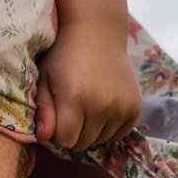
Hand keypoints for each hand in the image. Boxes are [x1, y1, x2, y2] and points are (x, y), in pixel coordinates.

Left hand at [35, 23, 140, 150]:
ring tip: (86, 106)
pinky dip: (108, 128)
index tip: (56, 117)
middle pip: (83, 143)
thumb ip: (43, 110)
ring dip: (90, 131)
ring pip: (100, 140)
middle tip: (70, 111)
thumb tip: (43, 137)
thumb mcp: (44, 79)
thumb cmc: (63, 56)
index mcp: (76, 98)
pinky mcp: (135, 107)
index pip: (65, 141)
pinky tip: (102, 107)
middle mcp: (102, 105)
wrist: (97, 33)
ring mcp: (122, 107)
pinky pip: (118, 134)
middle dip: (73, 133)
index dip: (57, 133)